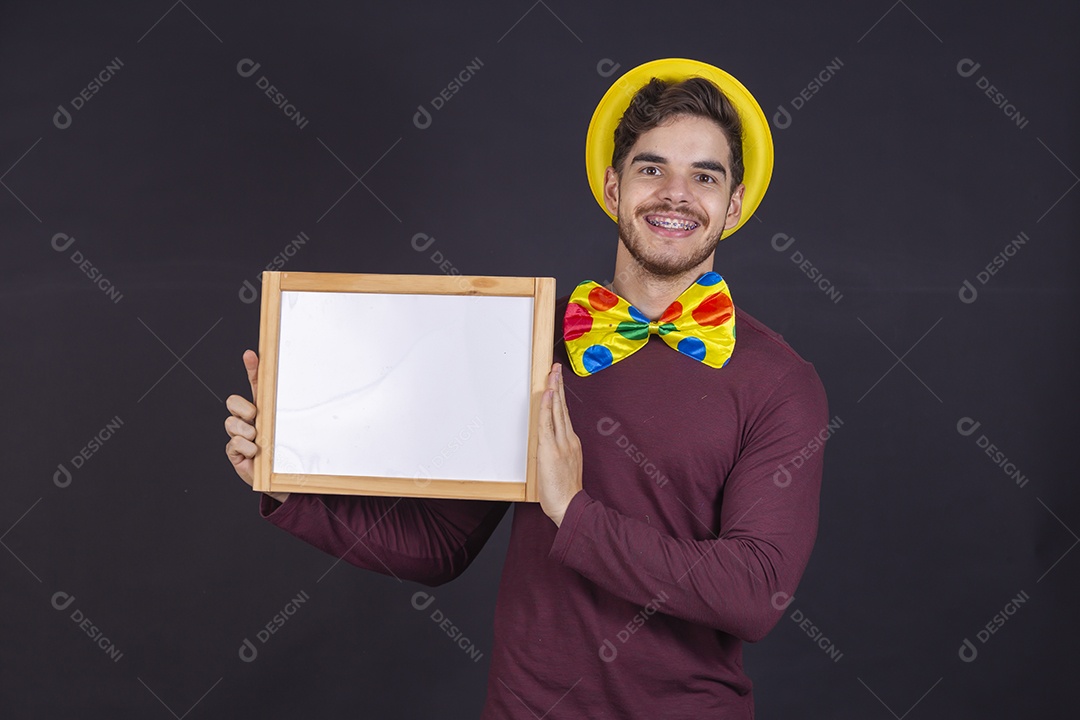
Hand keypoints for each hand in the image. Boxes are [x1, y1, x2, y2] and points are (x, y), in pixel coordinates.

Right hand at [225, 349, 289, 503]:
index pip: (256, 384)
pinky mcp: (235, 452)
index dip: (252, 368)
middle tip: (256, 416)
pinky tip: (256, 453)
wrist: (285, 481)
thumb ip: (296, 414)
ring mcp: (240, 435)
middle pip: (233, 401)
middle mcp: (249, 420)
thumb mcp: (294, 431)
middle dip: (241, 406)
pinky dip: (246, 447)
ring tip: (258, 439)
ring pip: (231, 422)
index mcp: (265, 409)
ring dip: (245, 431)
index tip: (251, 354)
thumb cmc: (291, 454)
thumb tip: (314, 389)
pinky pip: (233, 443)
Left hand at [537, 362, 582, 525]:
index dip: (561, 397)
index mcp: (572, 444)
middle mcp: (569, 440)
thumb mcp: (564, 469)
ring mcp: (561, 443)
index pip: (564, 415)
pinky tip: (549, 394)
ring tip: (553, 373)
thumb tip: (548, 445)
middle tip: (556, 368)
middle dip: (559, 386)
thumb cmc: (565, 494)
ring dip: (554, 390)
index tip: (558, 382)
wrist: (570, 507)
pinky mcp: (551, 449)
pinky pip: (548, 423)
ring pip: (557, 411)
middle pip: (562, 408)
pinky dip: (548, 407)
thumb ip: (558, 454)